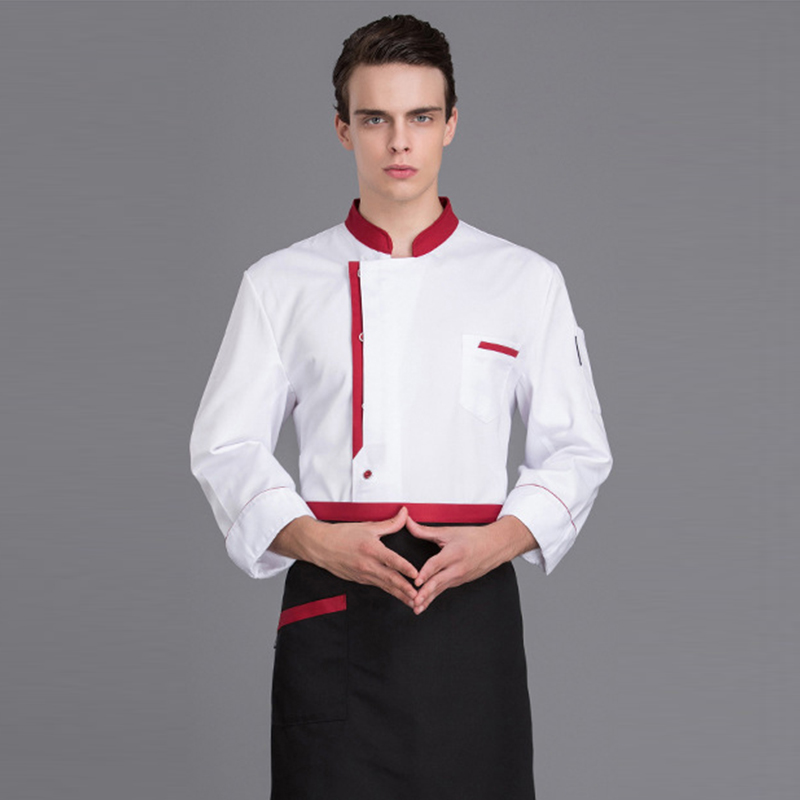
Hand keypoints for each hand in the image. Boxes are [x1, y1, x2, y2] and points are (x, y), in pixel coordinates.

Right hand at [271, 506, 419, 608]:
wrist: (321, 546)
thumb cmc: (342, 535)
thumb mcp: (367, 527)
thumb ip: (390, 523)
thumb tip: (405, 513)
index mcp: (370, 549)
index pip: (391, 560)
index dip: (404, 567)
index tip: (416, 574)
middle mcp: (367, 564)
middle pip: (390, 579)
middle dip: (405, 589)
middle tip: (419, 596)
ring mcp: (363, 575)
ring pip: (386, 586)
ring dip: (400, 595)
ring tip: (414, 602)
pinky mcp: (360, 580)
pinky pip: (379, 587)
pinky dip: (390, 592)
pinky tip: (400, 597)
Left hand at [405, 514, 536, 614]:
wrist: (495, 546)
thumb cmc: (473, 537)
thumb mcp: (448, 532)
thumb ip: (425, 531)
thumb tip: (408, 523)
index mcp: (454, 553)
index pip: (437, 564)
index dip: (426, 573)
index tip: (416, 581)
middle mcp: (457, 568)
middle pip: (439, 582)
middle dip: (426, 593)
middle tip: (415, 601)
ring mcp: (459, 577)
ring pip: (440, 589)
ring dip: (428, 599)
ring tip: (417, 608)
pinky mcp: (459, 582)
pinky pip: (444, 590)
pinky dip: (433, 597)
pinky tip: (424, 604)